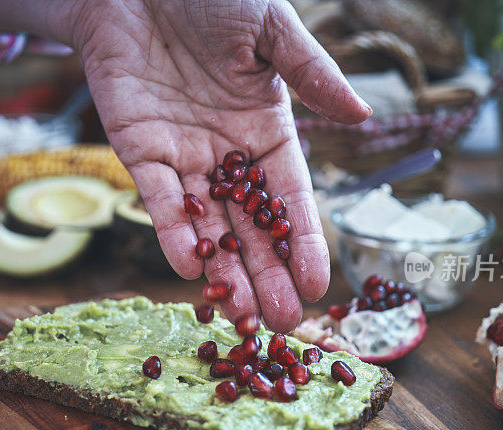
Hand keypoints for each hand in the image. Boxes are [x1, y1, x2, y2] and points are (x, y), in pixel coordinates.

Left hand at [64, 0, 370, 331]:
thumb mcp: (272, 30)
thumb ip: (312, 73)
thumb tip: (363, 118)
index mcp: (267, 130)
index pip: (291, 198)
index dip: (306, 241)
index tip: (319, 285)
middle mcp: (228, 154)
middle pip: (252, 227)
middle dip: (268, 276)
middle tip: (282, 326)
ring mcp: (184, 157)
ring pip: (208, 226)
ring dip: (224, 271)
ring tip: (241, 317)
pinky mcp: (139, 151)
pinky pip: (159, 199)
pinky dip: (173, 232)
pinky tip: (190, 269)